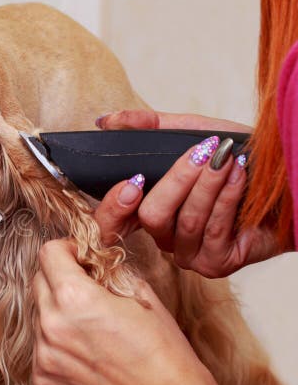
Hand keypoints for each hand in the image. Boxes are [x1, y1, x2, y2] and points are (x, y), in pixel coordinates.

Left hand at [31, 239, 218, 384]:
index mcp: (74, 297)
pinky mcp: (43, 378)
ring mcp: (43, 355)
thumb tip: (90, 262)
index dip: (67, 250)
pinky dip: (57, 344)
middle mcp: (51, 324)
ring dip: (58, 313)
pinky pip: (41, 347)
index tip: (80, 258)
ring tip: (93, 329)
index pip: (48, 254)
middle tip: (88, 291)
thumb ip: (106, 272)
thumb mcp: (140, 294)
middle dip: (61, 279)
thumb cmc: (162, 350)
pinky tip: (87, 352)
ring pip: (39, 316)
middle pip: (39, 282)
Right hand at [94, 110, 282, 276]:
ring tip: (227, 156)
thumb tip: (106, 120)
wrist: (287, 179)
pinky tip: (239, 173)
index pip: (111, 223)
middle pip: (150, 217)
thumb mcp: (189, 134)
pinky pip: (214, 229)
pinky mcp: (216, 264)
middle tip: (201, 153)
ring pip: (185, 221)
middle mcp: (163, 238)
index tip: (133, 180)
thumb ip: (147, 127)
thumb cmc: (238, 159)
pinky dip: (228, 197)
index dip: (114, 206)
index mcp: (149, 212)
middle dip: (177, 181)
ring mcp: (188, 255)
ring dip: (209, 184)